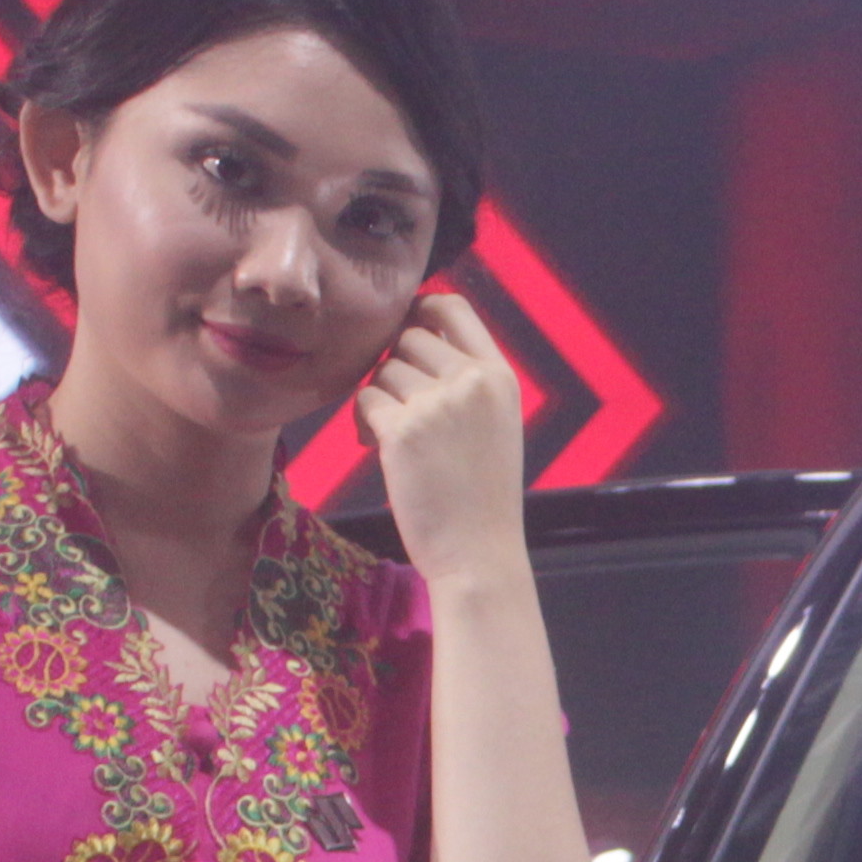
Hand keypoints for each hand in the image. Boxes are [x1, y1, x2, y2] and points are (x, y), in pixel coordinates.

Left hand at [357, 288, 531, 598]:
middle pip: (410, 337)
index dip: (422, 309)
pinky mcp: (402, 430)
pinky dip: (363, 421)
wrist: (478, 553)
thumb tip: (411, 336)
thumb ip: (467, 381)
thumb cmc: (483, 496)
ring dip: (380, 398)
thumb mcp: (495, 425)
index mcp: (499, 377)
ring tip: (392, 436)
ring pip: (384, 370)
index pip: (454, 308)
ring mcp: (437, 404)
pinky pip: (364, 399)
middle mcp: (472, 382)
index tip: (407, 332)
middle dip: (397, 367)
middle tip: (401, 408)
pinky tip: (377, 447)